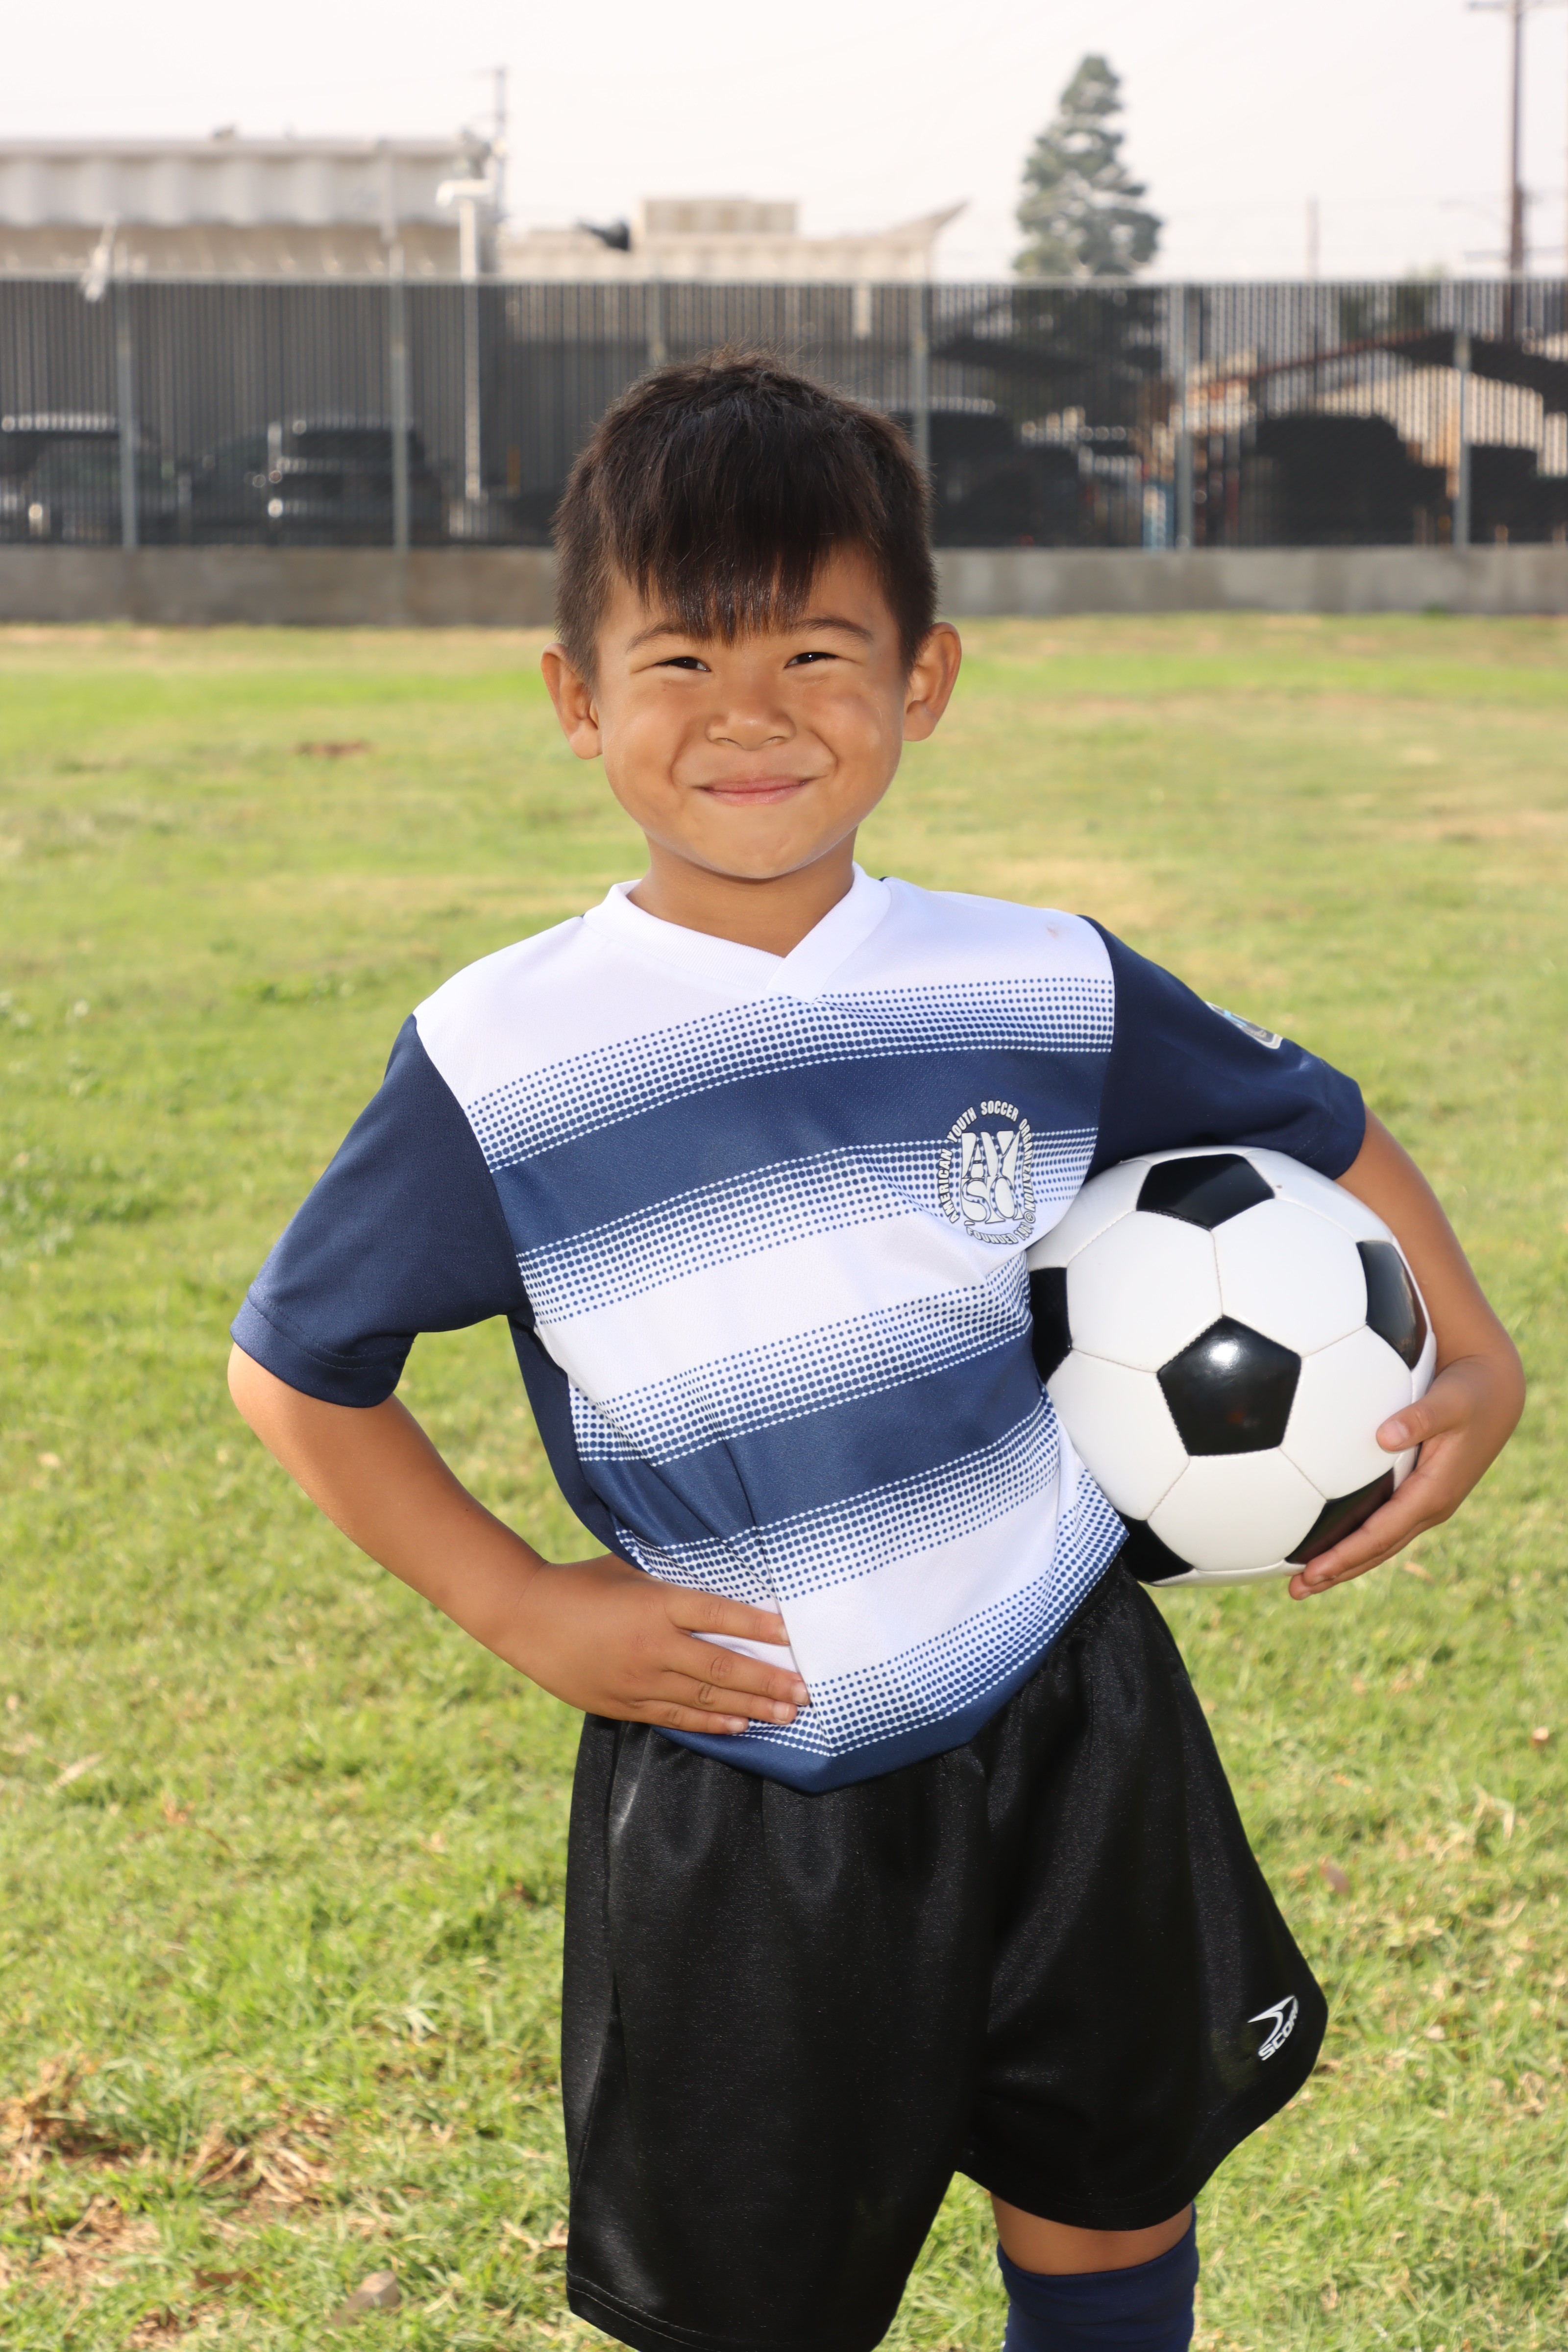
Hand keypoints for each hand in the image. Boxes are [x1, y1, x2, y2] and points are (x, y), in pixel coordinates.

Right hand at [507, 1550, 809, 1734]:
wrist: (524, 1616)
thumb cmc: (581, 1582)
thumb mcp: (628, 1567)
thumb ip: (670, 1576)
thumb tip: (717, 1569)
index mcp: (655, 1603)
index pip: (719, 1614)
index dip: (758, 1626)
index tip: (794, 1635)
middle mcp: (652, 1644)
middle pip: (722, 1665)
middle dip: (769, 1680)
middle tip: (807, 1691)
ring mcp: (638, 1679)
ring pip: (705, 1697)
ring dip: (751, 1707)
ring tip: (787, 1714)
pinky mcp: (623, 1703)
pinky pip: (676, 1717)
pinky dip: (712, 1722)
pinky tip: (740, 1725)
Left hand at [1288, 1348, 1523, 1597]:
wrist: (1495, 1392)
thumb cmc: (1470, 1393)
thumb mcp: (1450, 1401)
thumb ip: (1420, 1418)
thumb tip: (1384, 1436)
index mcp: (1434, 1494)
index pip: (1381, 1534)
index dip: (1346, 1555)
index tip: (1312, 1571)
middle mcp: (1430, 1507)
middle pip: (1376, 1550)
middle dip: (1337, 1572)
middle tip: (1295, 1591)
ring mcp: (1424, 1504)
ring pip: (1379, 1543)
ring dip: (1342, 1563)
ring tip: (1303, 1582)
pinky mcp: (1418, 1493)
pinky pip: (1381, 1524)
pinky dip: (1354, 1540)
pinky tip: (1325, 1542)